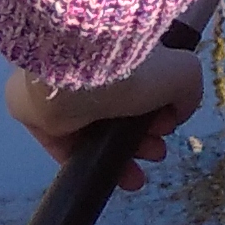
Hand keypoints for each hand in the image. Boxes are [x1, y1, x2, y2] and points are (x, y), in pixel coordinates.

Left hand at [4, 44, 204, 193]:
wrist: (79, 68)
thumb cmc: (133, 65)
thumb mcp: (183, 74)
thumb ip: (186, 94)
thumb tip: (175, 114)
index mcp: (122, 48)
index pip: (143, 85)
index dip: (161, 110)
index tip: (168, 126)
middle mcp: (93, 68)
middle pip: (121, 111)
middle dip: (143, 137)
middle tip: (156, 151)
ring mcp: (63, 91)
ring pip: (96, 131)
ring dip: (122, 154)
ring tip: (137, 172)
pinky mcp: (38, 114)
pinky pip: (68, 144)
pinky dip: (90, 161)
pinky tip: (111, 176)